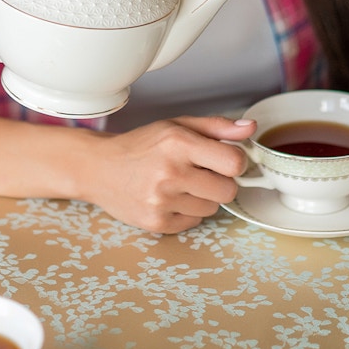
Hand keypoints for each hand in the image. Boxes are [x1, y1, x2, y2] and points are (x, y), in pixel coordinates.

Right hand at [79, 116, 255, 233]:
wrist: (99, 168)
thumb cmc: (141, 145)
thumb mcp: (177, 126)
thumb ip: (217, 127)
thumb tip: (250, 128)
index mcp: (179, 143)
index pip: (234, 162)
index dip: (235, 161)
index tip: (225, 160)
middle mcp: (170, 172)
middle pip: (228, 190)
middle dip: (220, 181)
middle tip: (201, 173)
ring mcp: (162, 200)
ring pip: (212, 208)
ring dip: (202, 198)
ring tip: (180, 185)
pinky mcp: (156, 222)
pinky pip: (194, 222)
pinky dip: (187, 212)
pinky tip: (169, 198)